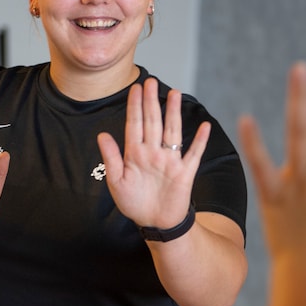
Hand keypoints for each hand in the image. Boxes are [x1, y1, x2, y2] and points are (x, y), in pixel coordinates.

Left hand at [97, 78, 209, 228]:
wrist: (155, 223)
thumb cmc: (134, 203)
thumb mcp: (116, 181)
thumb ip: (111, 157)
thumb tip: (102, 134)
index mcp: (135, 153)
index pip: (134, 124)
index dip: (135, 106)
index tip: (135, 88)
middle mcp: (153, 152)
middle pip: (153, 122)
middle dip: (151, 101)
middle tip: (151, 81)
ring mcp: (170, 161)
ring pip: (172, 131)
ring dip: (173, 113)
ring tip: (174, 93)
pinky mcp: (184, 173)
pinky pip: (193, 154)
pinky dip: (199, 141)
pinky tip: (204, 126)